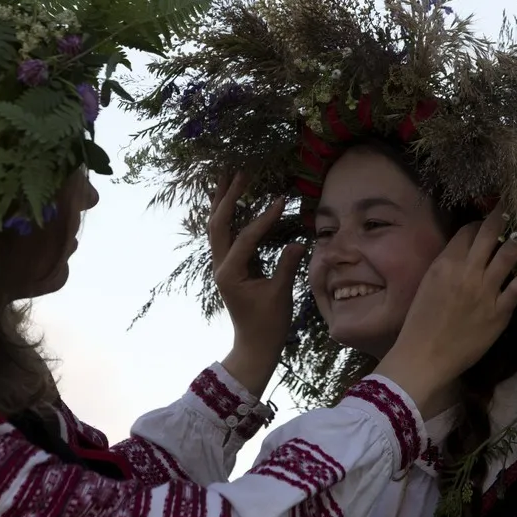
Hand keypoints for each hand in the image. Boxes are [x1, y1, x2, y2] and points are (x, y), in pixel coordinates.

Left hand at [209, 173, 305, 395]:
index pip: (246, 237)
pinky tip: (229, 199)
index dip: (264, 218)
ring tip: (226, 175)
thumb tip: (300, 241)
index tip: (281, 199)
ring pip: (216, 226)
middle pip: (218, 223)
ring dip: (221, 201)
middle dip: (227, 196)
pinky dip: (226, 214)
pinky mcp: (229, 265)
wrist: (255, 345)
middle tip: (238, 171)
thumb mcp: (280, 294)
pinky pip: (223, 234)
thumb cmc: (268, 323)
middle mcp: (220, 266)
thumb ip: (287, 266)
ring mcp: (222, 265)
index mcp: (230, 273)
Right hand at [374, 206, 516, 416]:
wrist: (424, 355)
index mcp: (444, 264)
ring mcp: (485, 291)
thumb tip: (462, 255)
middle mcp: (466, 271)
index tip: (489, 220)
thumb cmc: (419, 323)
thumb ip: (445, 268)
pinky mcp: (499, 311)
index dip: (480, 222)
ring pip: (508, 254)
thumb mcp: (427, 285)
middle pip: (490, 235)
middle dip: (505, 215)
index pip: (466, 232)